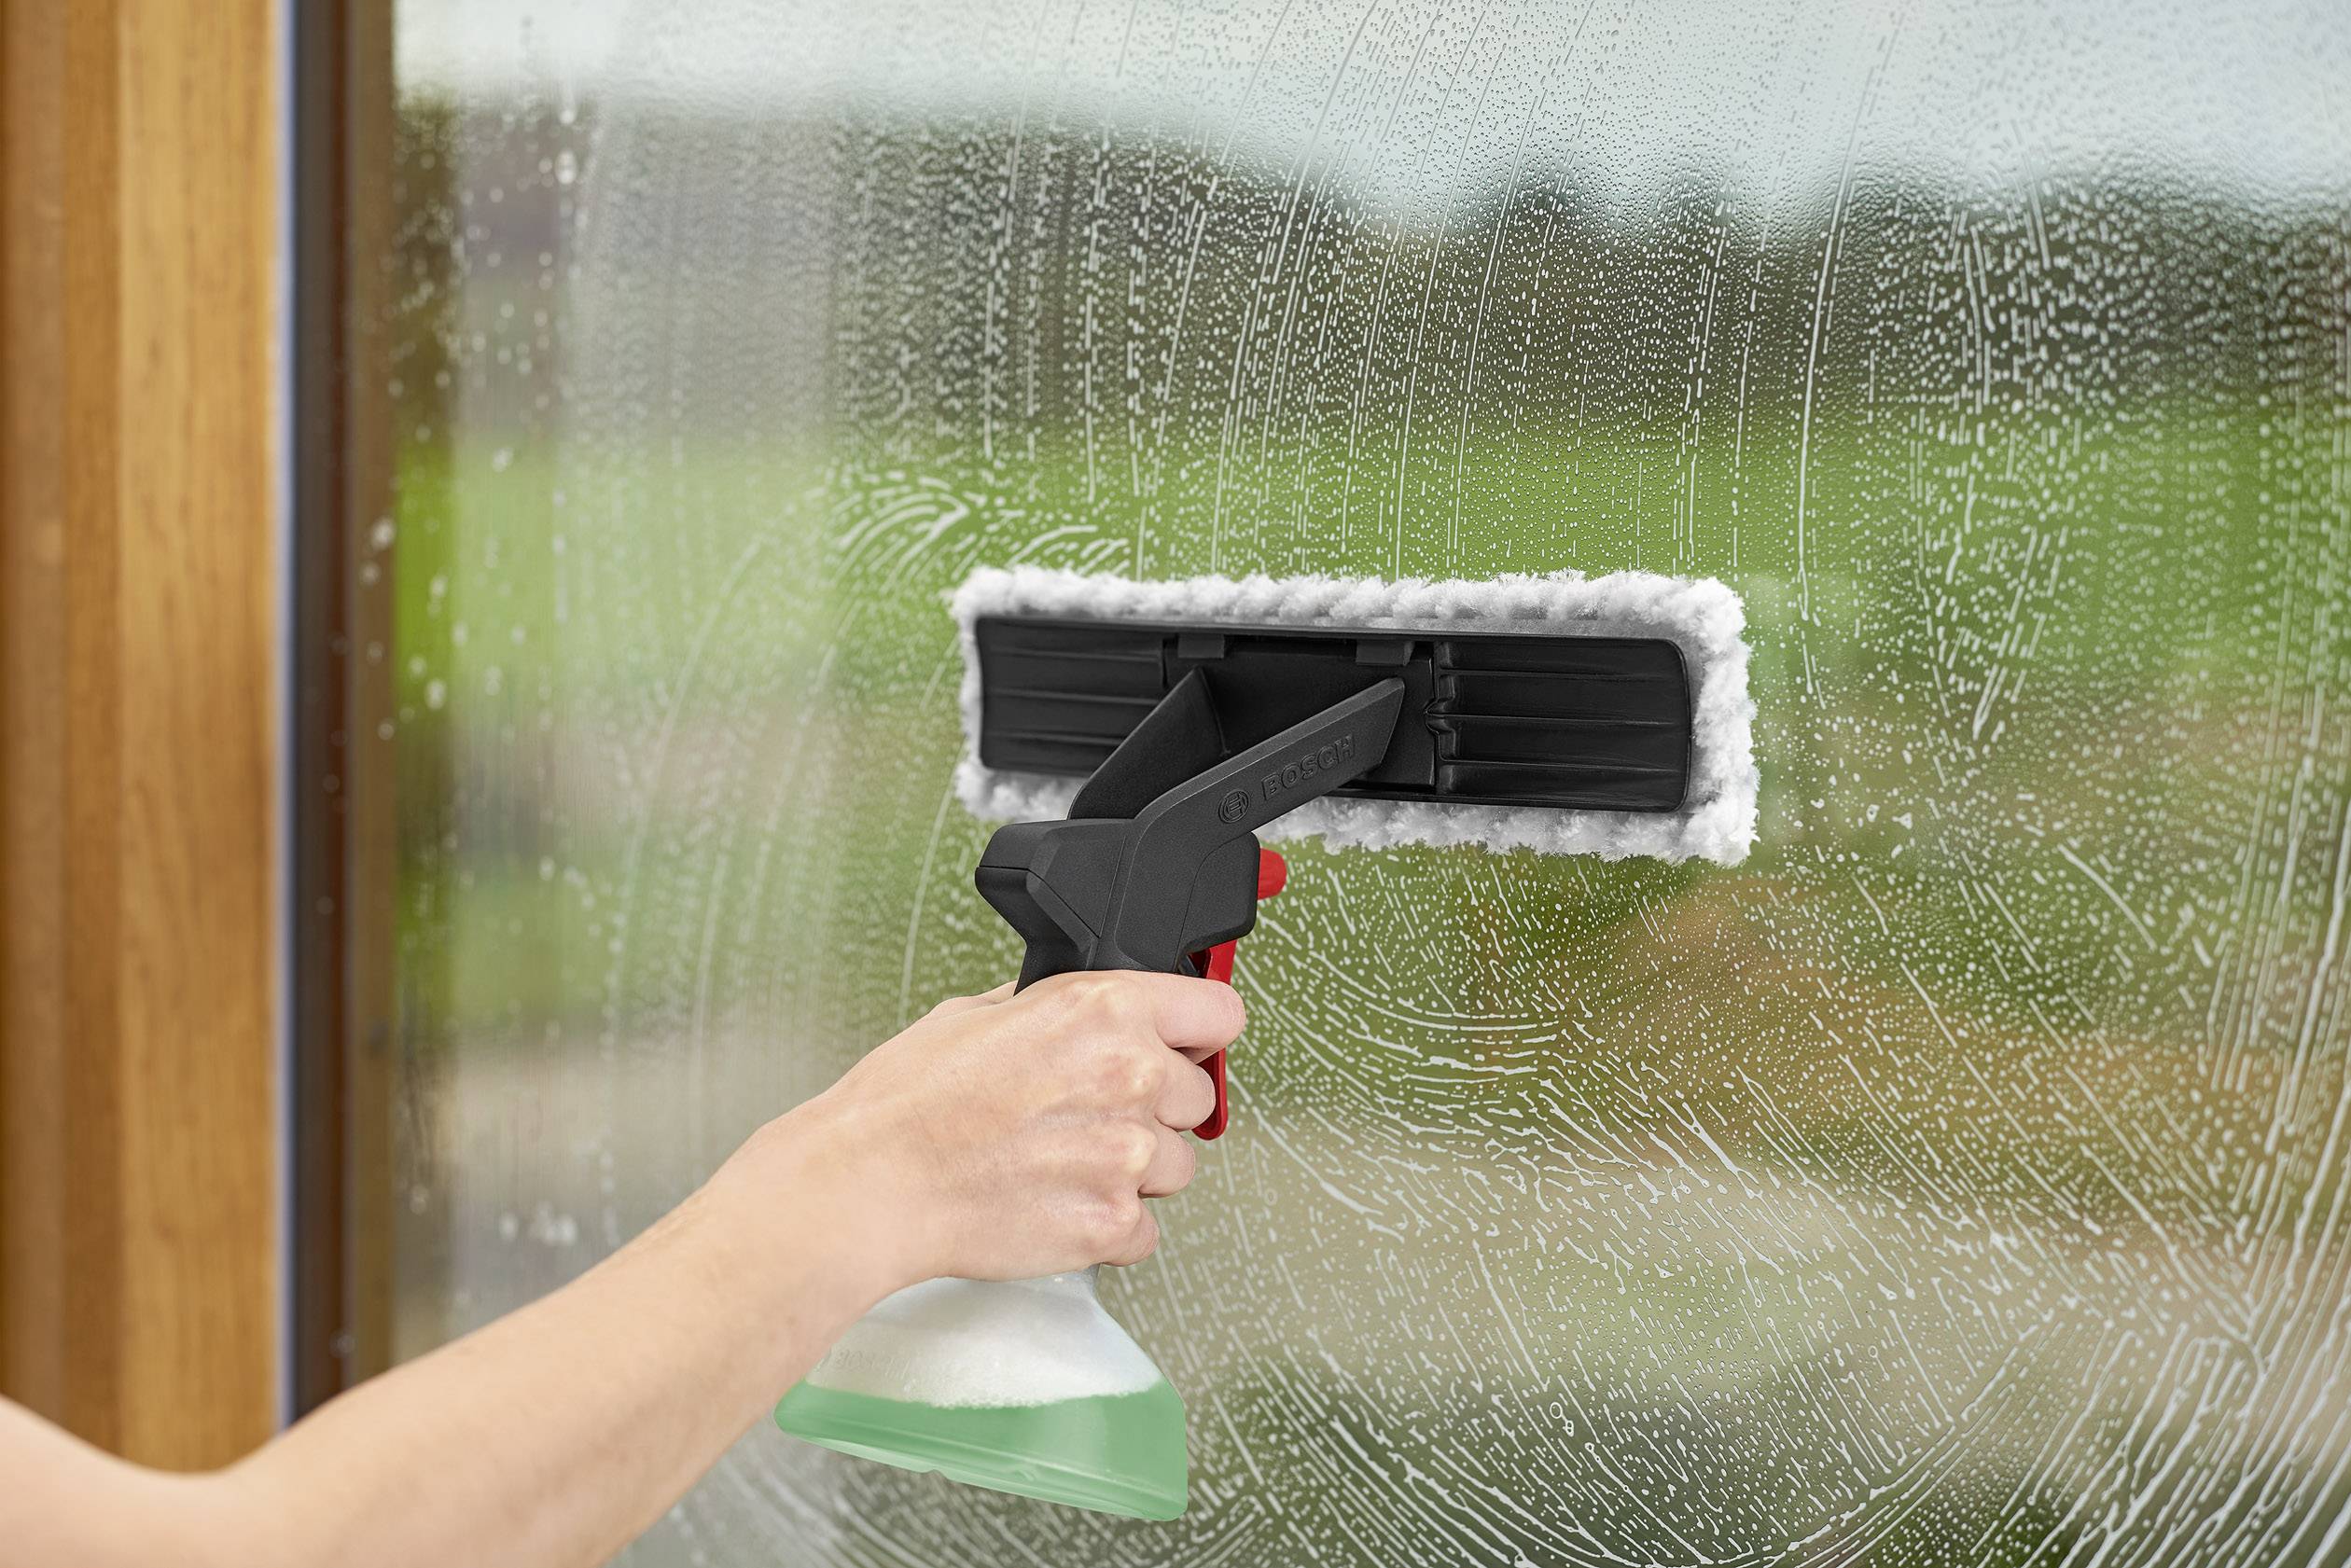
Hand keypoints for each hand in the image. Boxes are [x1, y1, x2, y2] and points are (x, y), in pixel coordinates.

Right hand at [748, 971, 1245, 1293]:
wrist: (869, 1184)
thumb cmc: (906, 1102)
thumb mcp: (977, 1013)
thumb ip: (1051, 1011)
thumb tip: (1078, 1013)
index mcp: (1103, 1010)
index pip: (1218, 1012)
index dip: (1198, 1033)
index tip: (1187, 1048)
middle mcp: (1130, 1075)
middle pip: (1197, 1098)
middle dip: (1154, 1109)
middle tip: (1088, 1118)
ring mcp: (1128, 1155)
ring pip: (1178, 1168)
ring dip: (1133, 1171)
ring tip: (1061, 1166)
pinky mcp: (1112, 1223)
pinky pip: (1144, 1229)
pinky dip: (1108, 1227)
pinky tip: (1054, 1205)